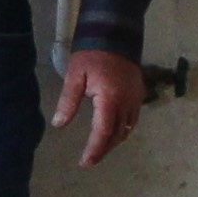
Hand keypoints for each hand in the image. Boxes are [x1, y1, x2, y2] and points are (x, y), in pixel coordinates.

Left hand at [50, 49, 144, 167]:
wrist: (116, 34)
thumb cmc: (92, 54)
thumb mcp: (75, 75)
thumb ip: (68, 101)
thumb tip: (59, 124)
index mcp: (110, 99)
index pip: (103, 132)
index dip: (95, 149)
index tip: (85, 162)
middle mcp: (127, 102)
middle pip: (117, 135)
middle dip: (103, 149)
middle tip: (89, 160)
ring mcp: (136, 99)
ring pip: (127, 129)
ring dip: (113, 142)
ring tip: (99, 149)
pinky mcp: (139, 94)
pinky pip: (133, 119)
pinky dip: (122, 130)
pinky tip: (112, 132)